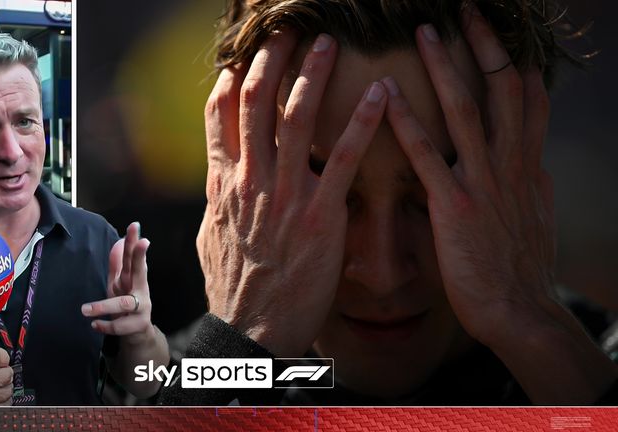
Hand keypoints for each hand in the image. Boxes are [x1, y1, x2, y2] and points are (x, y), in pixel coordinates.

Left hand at [82, 222, 154, 345]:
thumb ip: (118, 263)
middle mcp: (140, 290)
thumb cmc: (127, 301)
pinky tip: (95, 325)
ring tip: (85, 310)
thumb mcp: (120, 282)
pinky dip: (105, 326)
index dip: (134, 241)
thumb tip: (118, 240)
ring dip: (103, 306)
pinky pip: (119, 326)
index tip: (134, 226)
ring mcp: (141, 308)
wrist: (138, 332)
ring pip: (124, 303)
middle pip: (140, 271)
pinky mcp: (136, 325)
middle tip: (142, 242)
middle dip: (140, 256)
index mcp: (134, 278)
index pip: (133, 256)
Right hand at [198, 30, 387, 355]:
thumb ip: (218, 198)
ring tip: (328, 43)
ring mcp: (284, 194)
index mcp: (222, 184)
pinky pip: (343, 157)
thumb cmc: (234, 286)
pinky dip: (362, 121)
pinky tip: (382, 94)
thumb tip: (218, 175)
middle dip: (269, 59)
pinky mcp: (320, 213)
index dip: (229, 80)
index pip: (219, 117)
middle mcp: (250, 180)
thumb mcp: (212, 237)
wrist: (251, 329)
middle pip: (255, 103)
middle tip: (285, 30)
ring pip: (295, 118)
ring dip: (312, 74)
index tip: (240, 57)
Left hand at [383, 5, 615, 401]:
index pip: (527, 100)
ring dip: (447, 67)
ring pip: (468, 110)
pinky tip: (389, 97)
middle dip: (488, 45)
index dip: (514, 61)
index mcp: (528, 165)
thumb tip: (515, 160)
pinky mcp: (456, 206)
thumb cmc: (516, 267)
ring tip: (428, 30)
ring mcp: (485, 182)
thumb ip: (518, 181)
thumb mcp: (528, 214)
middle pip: (504, 89)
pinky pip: (430, 156)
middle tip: (469, 9)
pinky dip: (409, 123)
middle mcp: (511, 165)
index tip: (500, 33)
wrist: (518, 310)